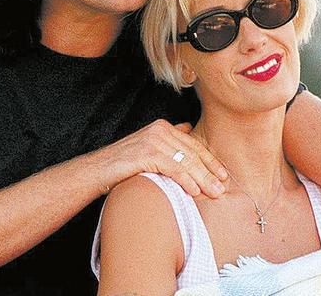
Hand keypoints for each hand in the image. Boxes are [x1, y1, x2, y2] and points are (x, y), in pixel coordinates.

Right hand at [99, 120, 228, 197]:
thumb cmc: (123, 164)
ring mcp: (152, 140)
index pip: (193, 144)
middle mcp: (159, 130)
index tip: (223, 175)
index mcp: (163, 127)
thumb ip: (168, 140)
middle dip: (209, 171)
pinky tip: (194, 191)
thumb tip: (187, 129)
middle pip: (191, 152)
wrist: (97, 170)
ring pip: (185, 161)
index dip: (210, 160)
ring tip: (214, 193)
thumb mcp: (149, 148)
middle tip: (223, 187)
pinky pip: (172, 167)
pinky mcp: (145, 153)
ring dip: (202, 178)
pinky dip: (186, 180)